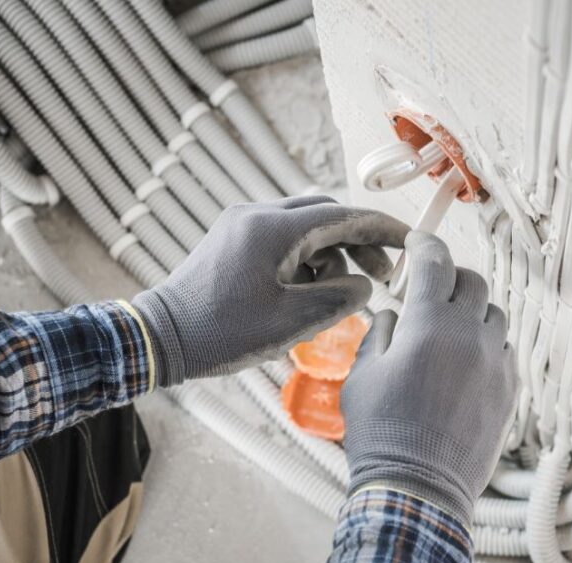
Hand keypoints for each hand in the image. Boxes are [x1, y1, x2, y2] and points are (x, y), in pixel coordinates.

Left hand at [132, 196, 408, 384]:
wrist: (160, 337)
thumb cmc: (221, 333)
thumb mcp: (291, 323)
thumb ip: (338, 300)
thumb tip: (364, 286)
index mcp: (272, 229)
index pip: (343, 216)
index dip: (382, 228)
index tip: (411, 240)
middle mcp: (257, 216)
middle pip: (326, 215)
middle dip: (359, 242)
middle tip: (384, 275)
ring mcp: (242, 225)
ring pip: (305, 228)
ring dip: (332, 255)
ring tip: (345, 294)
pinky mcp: (233, 241)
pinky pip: (283, 240)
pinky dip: (306, 261)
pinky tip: (313, 293)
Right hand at [340, 231, 517, 526]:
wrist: (418, 489)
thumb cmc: (381, 433)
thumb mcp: (361, 377)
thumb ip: (379, 335)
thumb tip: (392, 317)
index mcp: (429, 325)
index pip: (435, 262)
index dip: (425, 244)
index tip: (417, 242)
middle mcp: (469, 336)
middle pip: (473, 282)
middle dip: (450, 278)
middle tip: (430, 290)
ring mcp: (494, 364)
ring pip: (494, 316)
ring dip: (472, 313)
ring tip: (448, 331)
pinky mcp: (508, 391)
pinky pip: (502, 352)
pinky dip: (484, 346)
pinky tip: (462, 366)